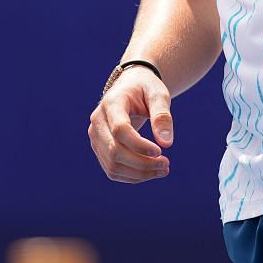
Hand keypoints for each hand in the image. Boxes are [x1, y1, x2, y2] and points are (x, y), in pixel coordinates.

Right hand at [88, 68, 173, 182]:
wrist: (129, 86)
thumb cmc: (145, 89)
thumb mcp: (158, 94)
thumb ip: (162, 116)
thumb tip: (166, 144)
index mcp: (111, 103)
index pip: (120, 130)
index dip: (139, 145)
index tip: (160, 151)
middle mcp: (98, 121)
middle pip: (114, 151)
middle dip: (142, 164)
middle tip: (166, 165)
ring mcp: (96, 136)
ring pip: (112, 165)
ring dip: (139, 174)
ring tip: (163, 170)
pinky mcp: (100, 148)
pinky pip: (113, 169)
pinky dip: (133, 176)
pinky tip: (151, 172)